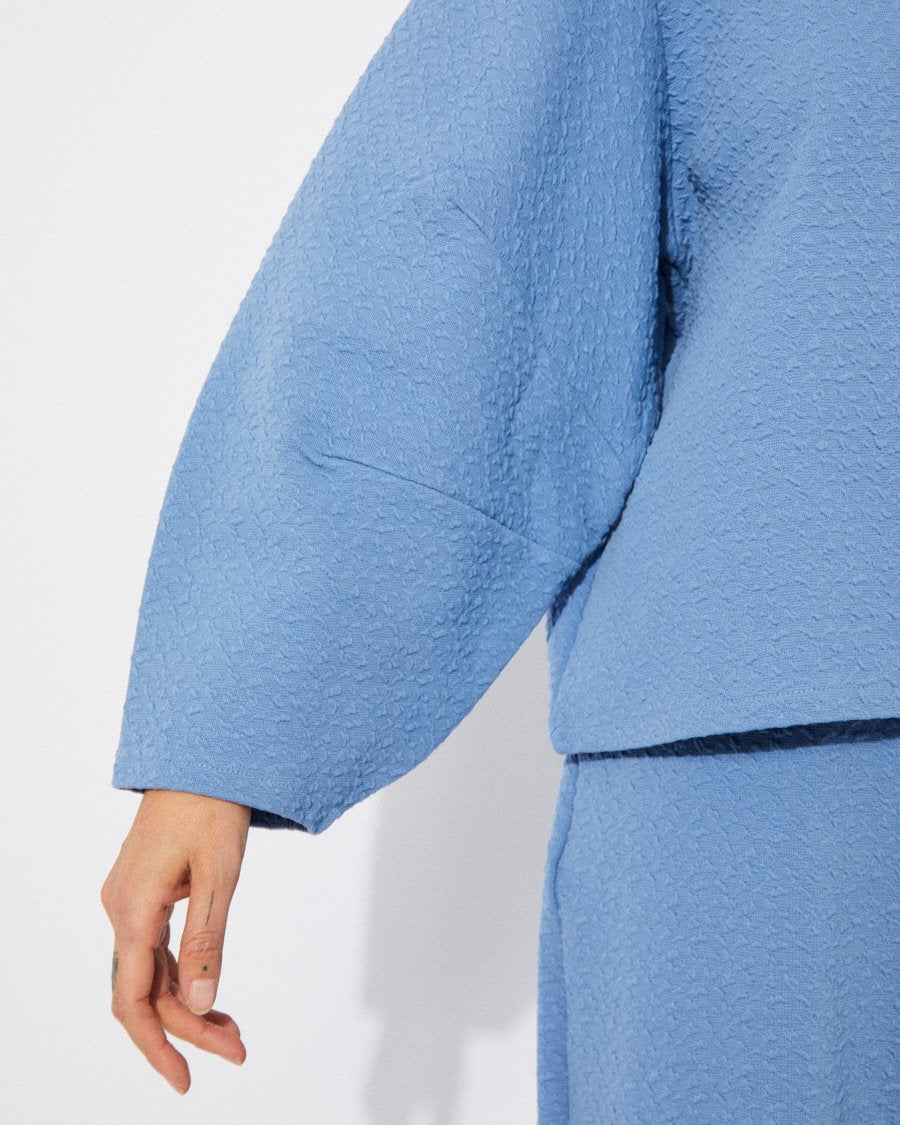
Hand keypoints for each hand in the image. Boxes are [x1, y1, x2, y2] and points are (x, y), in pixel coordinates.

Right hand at [101, 789, 251, 1094]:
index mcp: (133, 910)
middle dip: (188, 1029)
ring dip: (188, 1006)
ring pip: (151, 973)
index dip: (158, 1046)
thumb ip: (207, 941)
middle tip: (237, 1049)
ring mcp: (130, 901)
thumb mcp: (220, 873)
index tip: (186, 1080)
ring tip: (232, 1031)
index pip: (135, 999)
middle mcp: (122, 909)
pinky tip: (211, 994)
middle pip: (146, 992)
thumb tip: (201, 1004)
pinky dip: (184, 976)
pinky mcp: (145, 892)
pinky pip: (156, 949)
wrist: (200, 757)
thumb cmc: (211, 806)